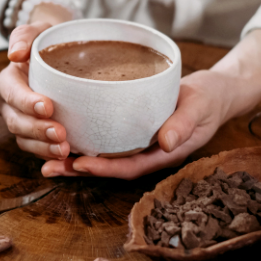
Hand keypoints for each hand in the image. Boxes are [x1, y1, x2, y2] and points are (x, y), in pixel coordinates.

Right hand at [0, 2, 72, 159]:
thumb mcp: (37, 31)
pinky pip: (37, 149)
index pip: (12, 94)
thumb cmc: (47, 42)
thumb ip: (24, 36)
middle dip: (37, 130)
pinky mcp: (34, 135)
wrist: (59, 56)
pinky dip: (49, 155)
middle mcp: (9, 105)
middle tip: (61, 134)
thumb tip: (15, 54)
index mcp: (7, 82)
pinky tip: (67, 157)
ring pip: (25, 140)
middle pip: (16, 122)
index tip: (48, 106)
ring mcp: (21, 122)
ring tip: (65, 149)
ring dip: (43, 148)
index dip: (27, 103)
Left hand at [42, 70, 233, 178]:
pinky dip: (84, 140)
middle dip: (78, 170)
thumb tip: (166, 143)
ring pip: (102, 155)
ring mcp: (137, 143)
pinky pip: (105, 140)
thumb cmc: (209, 100)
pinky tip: (62, 135)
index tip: (80, 164)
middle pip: (108, 166)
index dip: (104, 169)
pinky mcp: (130, 130)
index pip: (129, 167)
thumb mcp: (199, 108)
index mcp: (162, 154)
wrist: (215, 91)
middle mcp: (145, 153)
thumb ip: (184, 124)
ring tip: (44, 159)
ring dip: (74, 159)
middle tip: (47, 168)